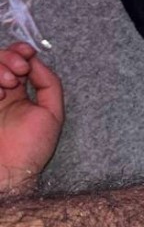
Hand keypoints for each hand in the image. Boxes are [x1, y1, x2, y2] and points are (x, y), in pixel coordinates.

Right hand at [0, 42, 63, 192]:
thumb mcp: (52, 113)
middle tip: (19, 71)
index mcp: (18, 95)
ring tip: (9, 84)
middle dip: (9, 58)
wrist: (8, 174)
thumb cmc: (31, 149)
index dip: (20, 52)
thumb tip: (36, 61)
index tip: (27, 52)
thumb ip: (48, 84)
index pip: (15, 62)